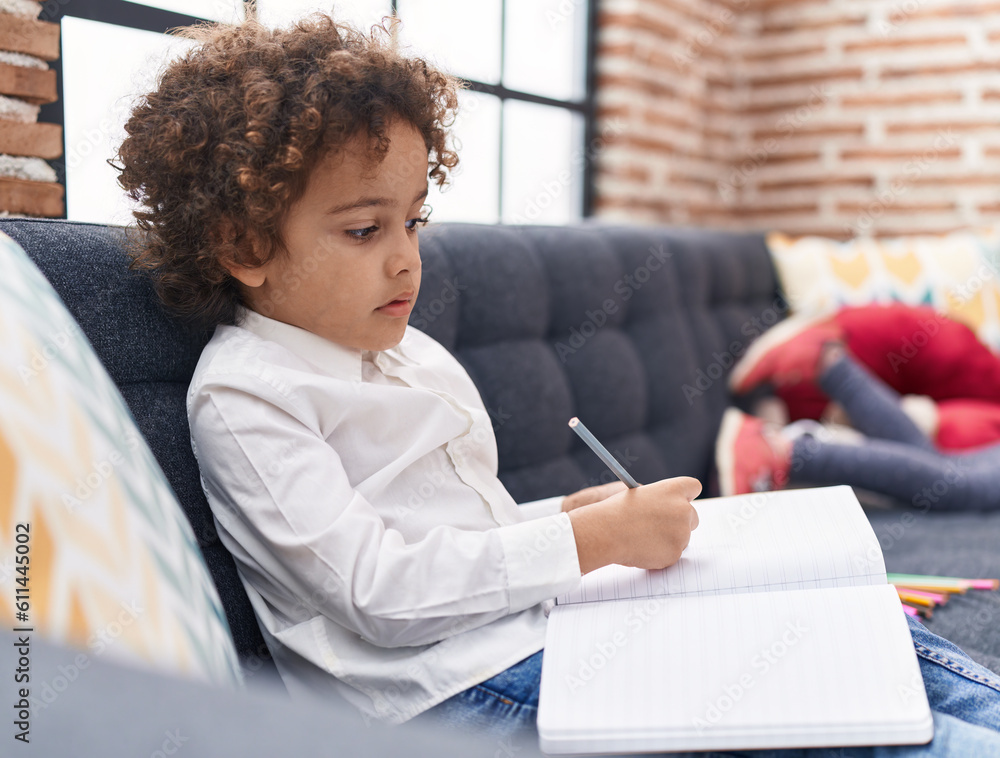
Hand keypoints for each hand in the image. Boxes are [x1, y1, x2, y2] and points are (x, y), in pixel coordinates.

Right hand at [568, 476, 700, 573]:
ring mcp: (681, 532)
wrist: (606, 532)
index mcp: (672, 489)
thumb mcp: (639, 496)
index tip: (680, 502)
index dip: (686, 496)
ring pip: (682, 538)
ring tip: (642, 539)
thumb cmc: (616, 512)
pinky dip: (660, 555)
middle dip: (681, 523)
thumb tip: (668, 513)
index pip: (693, 487)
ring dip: (668, 540)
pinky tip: (642, 550)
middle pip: (693, 517)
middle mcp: (682, 509)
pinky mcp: (675, 553)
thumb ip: (660, 501)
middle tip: (661, 528)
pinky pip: (672, 554)